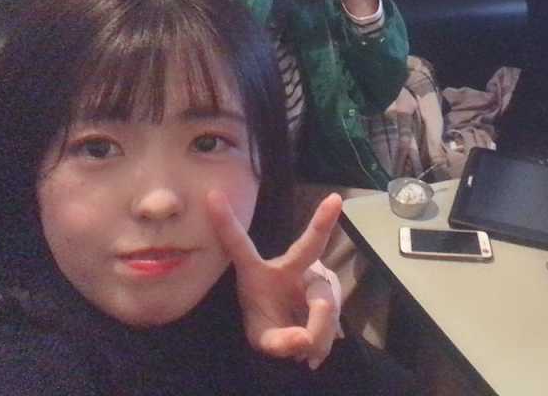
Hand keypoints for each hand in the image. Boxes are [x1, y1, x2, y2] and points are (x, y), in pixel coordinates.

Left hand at [206, 190, 343, 369]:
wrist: (296, 336)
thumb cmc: (270, 326)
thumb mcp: (264, 340)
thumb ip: (280, 342)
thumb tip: (305, 340)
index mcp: (258, 272)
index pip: (239, 245)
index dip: (225, 222)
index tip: (211, 194)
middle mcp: (291, 266)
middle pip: (309, 247)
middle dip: (321, 222)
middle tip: (335, 200)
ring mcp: (316, 275)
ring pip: (324, 301)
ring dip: (318, 334)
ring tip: (306, 354)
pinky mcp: (332, 288)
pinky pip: (335, 313)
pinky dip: (326, 338)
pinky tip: (316, 347)